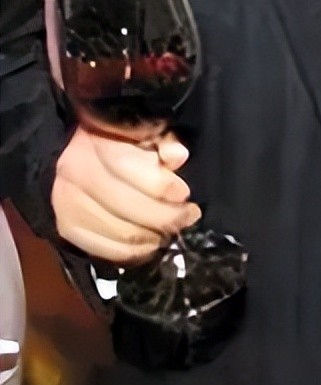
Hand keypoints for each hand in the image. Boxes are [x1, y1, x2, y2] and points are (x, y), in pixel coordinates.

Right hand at [52, 127, 200, 264]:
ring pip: (118, 230)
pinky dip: (133, 252)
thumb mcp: (148, 132)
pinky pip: (104, 249)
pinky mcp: (68, 227)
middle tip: (187, 216)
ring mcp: (68, 202)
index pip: (128, 168)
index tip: (184, 194)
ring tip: (172, 229)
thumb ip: (165, 141)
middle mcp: (76, 172)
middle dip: (165, 215)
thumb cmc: (124, 142)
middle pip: (126, 204)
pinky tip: (151, 244)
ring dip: (153, 236)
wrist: (85, 155)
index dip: (162, 185)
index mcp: (97, 143)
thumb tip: (178, 156)